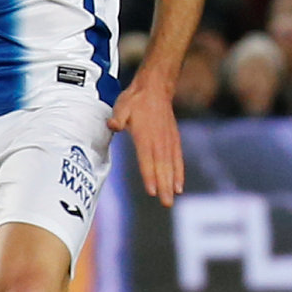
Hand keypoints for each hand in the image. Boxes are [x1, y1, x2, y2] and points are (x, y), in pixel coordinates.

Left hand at [111, 77, 184, 204]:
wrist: (155, 88)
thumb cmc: (135, 100)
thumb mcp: (121, 106)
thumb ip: (118, 117)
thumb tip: (113, 125)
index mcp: (145, 134)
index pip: (147, 158)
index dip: (149, 175)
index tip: (152, 191)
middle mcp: (159, 140)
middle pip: (162, 166)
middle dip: (164, 185)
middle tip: (166, 202)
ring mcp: (168, 140)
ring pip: (171, 164)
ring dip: (172, 182)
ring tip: (173, 197)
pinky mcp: (173, 139)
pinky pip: (177, 159)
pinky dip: (179, 172)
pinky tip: (179, 185)